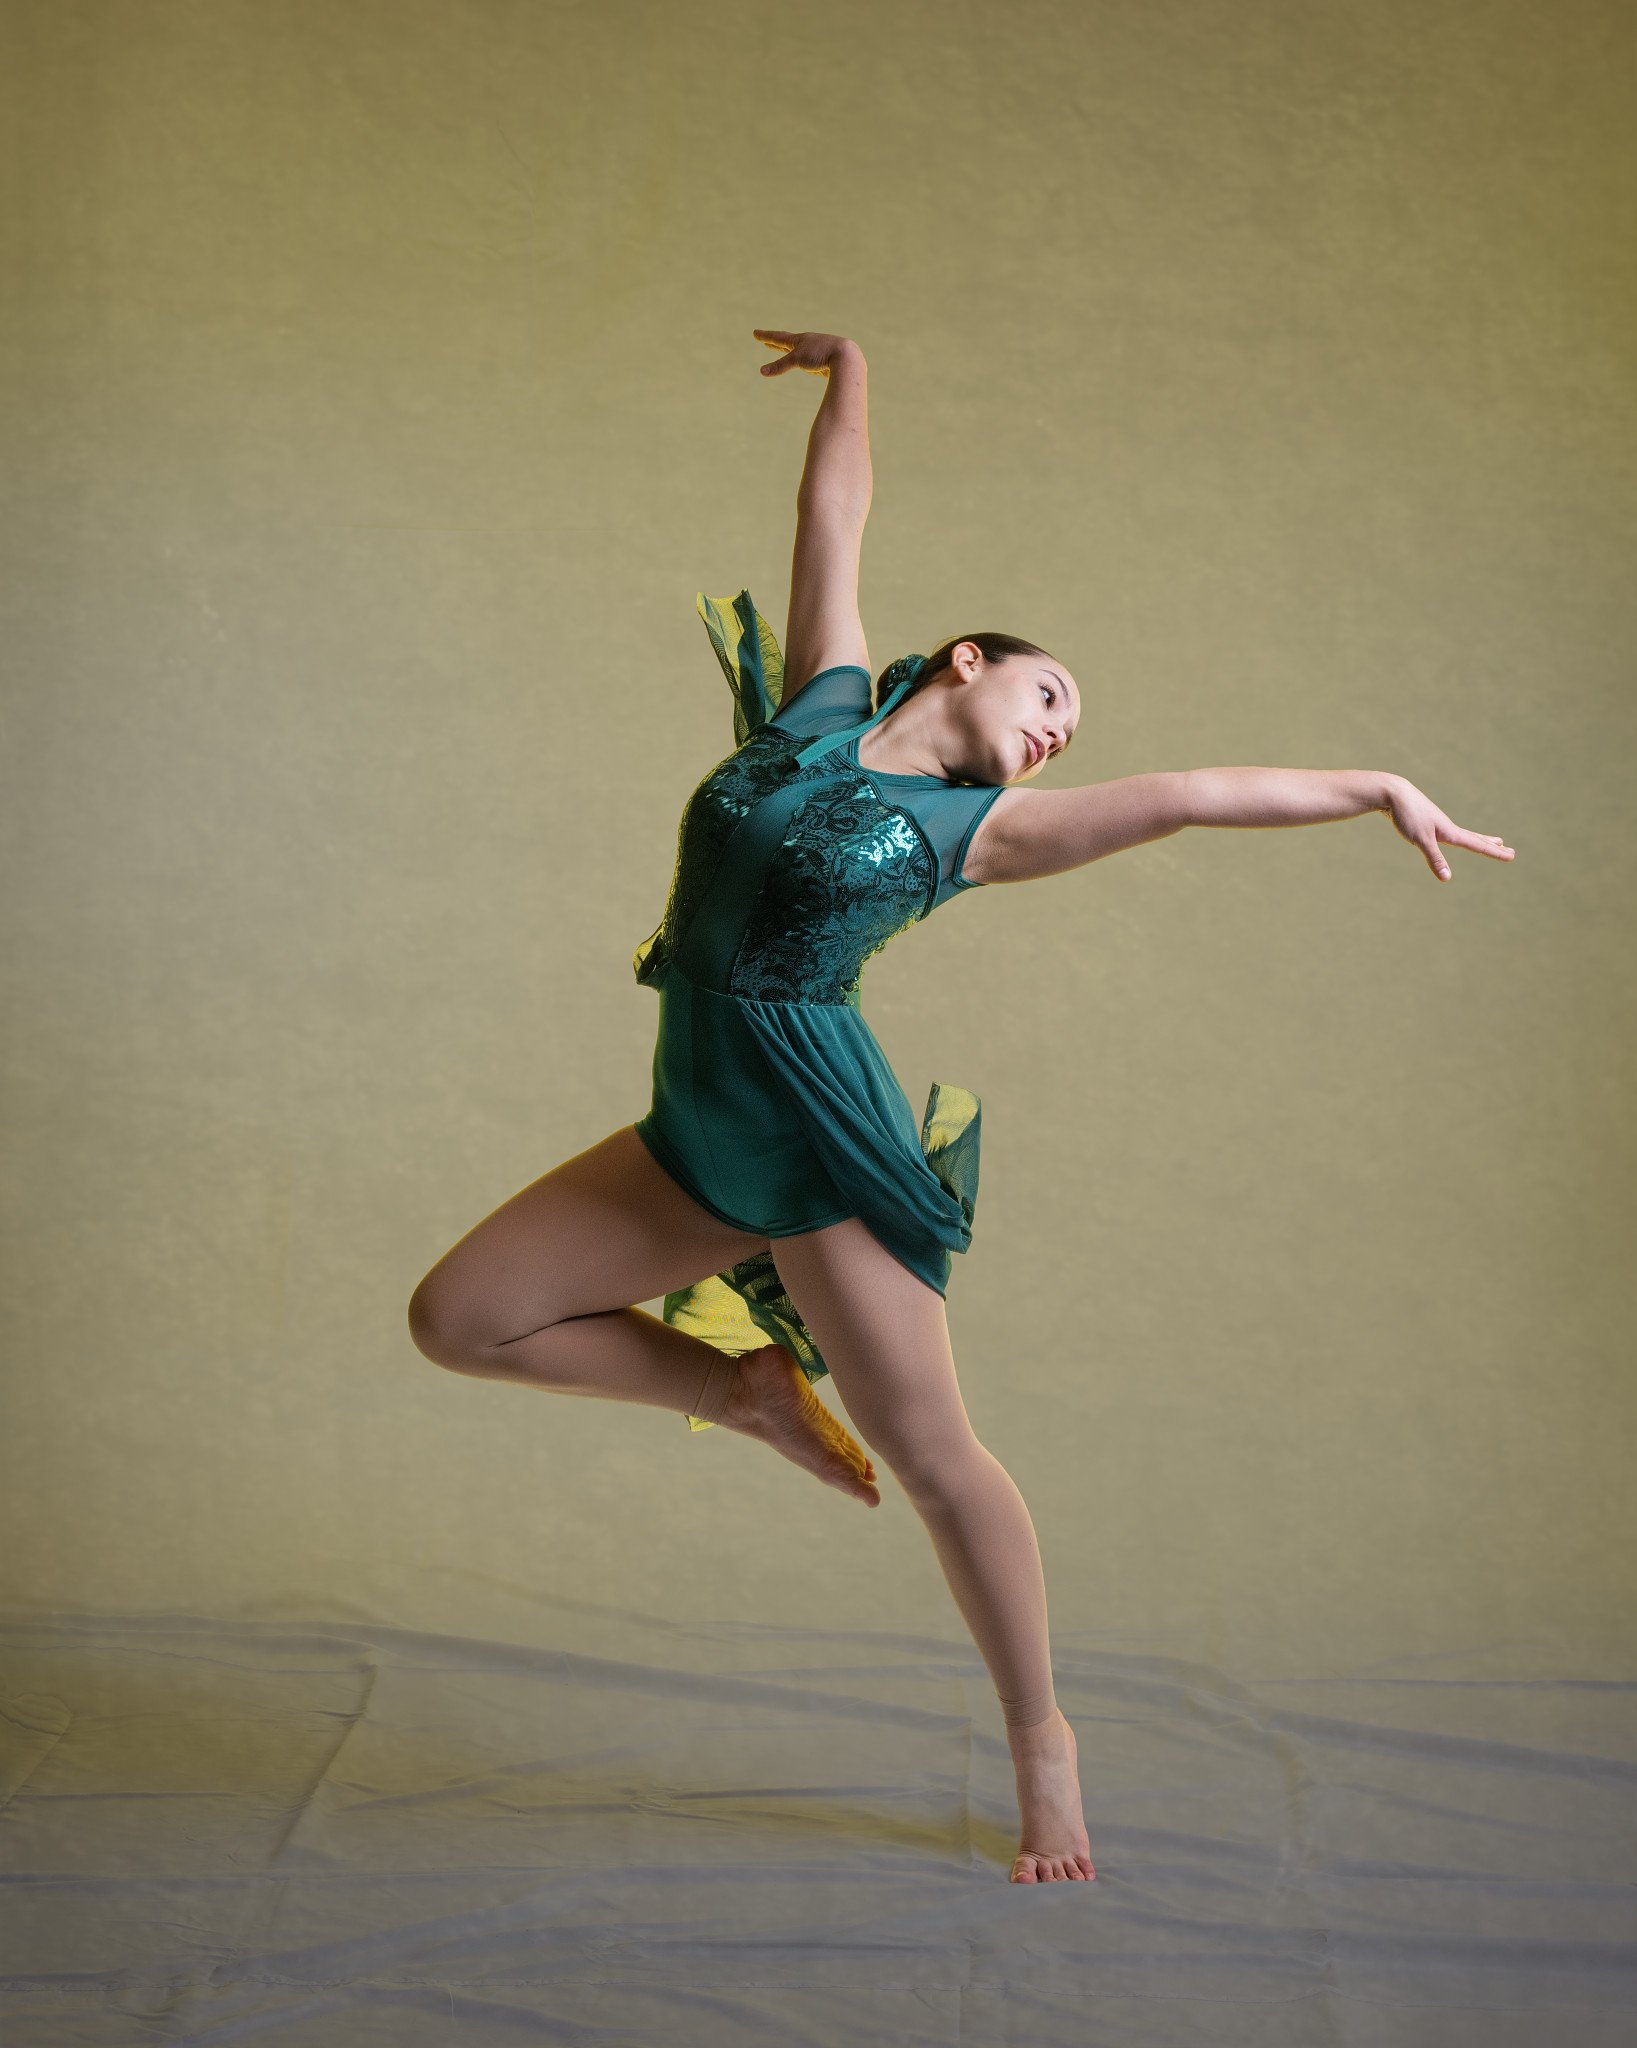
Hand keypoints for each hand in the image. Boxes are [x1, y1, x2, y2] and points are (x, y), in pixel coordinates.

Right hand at [753, 329, 853, 376]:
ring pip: (800, 350)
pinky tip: (809, 363)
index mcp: (800, 340)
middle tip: (766, 341)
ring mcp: (817, 351)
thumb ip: (779, 366)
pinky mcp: (826, 360)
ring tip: (785, 349)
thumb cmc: (821, 355)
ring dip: (790, 351)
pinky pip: (812, 360)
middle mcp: (808, 343)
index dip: (766, 336)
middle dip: (775, 343)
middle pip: (788, 342)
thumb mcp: (797, 360)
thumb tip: (761, 372)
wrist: (846, 357)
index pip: (778, 337)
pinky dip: (805, 361)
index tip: (755, 333)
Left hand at [1384, 777, 1513, 880]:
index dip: (1494, 852)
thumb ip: (1435, 859)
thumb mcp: (1421, 840)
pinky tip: (1452, 837)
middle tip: (1509, 849)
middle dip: (1492, 846)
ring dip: (1479, 839)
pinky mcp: (1426, 821)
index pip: (1477, 845)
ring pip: (1462, 834)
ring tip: (1493, 841)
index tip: (1511, 856)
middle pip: (1474, 838)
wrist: (1391, 792)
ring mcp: (1437, 823)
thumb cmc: (1407, 815)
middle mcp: (1447, 826)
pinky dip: (1458, 837)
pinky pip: (1447, 832)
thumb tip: (1447, 878)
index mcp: (1450, 831)